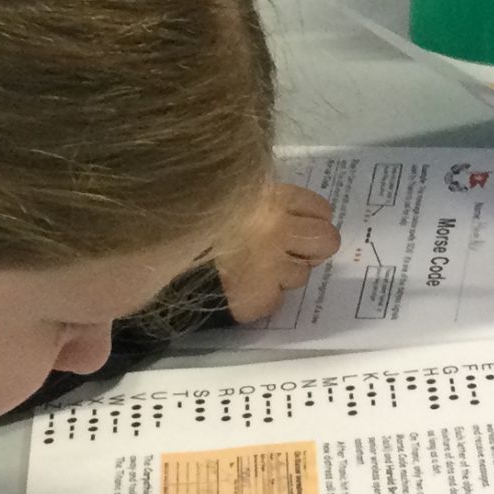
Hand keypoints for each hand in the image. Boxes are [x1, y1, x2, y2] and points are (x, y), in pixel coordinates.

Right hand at [213, 181, 341, 323]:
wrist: (167, 256)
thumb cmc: (199, 218)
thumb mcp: (234, 194)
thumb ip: (265, 200)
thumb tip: (296, 215)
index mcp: (272, 199)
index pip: (321, 210)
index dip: (313, 220)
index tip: (298, 226)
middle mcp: (278, 230)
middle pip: (327, 240)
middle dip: (312, 249)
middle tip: (289, 252)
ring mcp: (272, 265)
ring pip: (301, 275)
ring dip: (283, 275)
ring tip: (253, 269)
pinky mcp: (260, 296)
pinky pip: (275, 300)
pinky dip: (263, 297)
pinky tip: (245, 288)